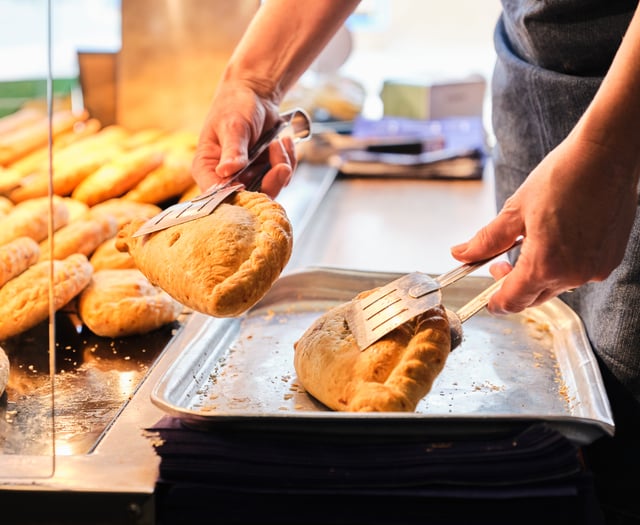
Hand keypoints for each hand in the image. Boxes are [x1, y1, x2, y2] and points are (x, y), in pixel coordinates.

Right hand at [191, 81, 297, 197]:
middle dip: (270, 182)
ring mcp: (247, 177)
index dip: (238, 196)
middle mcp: (226, 178)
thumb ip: (232, 149)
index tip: (255, 182)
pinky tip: (284, 142)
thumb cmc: (234, 105)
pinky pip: (281, 178)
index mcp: (207, 169)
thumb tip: (227, 171)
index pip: (218, 196)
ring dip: (281, 166)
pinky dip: (287, 161)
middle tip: (282, 165)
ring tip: (278, 143)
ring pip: (270, 189)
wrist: (254, 94)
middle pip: (248, 200)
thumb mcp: (233, 125)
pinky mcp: (264, 172)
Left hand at [451, 133, 638, 313]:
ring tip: (530, 244)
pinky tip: (555, 241)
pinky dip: (562, 265)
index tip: (488, 298)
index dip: (495, 303)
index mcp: (545, 265)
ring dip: (538, 274)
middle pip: (534, 297)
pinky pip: (578, 273)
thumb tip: (461, 254)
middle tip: (500, 263)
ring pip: (557, 286)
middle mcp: (573, 274)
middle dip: (514, 285)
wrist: (606, 156)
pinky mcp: (610, 259)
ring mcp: (595, 269)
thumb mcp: (515, 211)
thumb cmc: (563, 177)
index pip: (513, 301)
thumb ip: (486, 240)